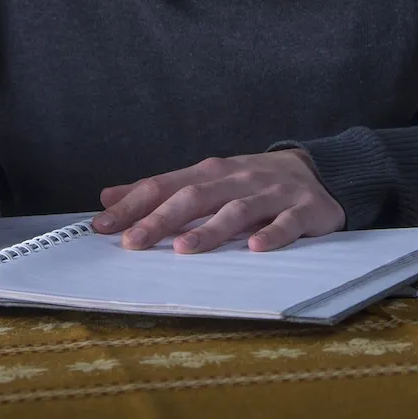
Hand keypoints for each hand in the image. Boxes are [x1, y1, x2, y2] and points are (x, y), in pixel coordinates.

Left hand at [92, 149, 344, 253]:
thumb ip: (160, 190)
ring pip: (237, 210)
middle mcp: (237, 179)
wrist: (315, 169)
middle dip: (161, 219)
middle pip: (195, 197)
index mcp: (210, 172)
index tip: (102, 226)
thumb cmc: (250, 182)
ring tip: (183, 248)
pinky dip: (271, 234)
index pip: (165, 185)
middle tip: (132, 242)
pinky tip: (254, 248)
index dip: (133, 205)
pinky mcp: (304, 209)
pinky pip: (287, 223)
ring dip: (210, 229)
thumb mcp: (205, 180)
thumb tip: (108, 197)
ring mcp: (271, 193)